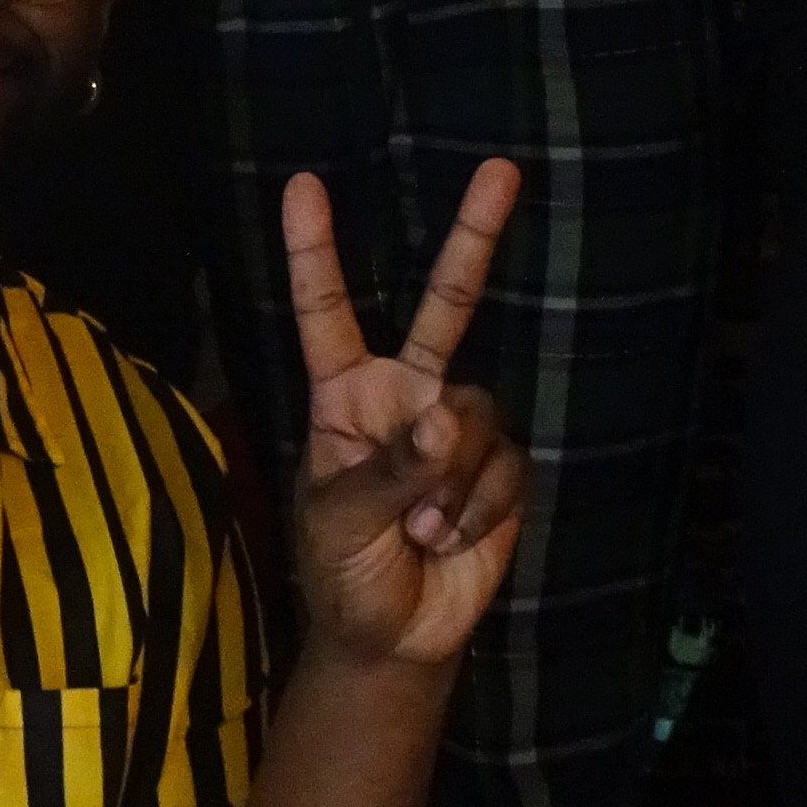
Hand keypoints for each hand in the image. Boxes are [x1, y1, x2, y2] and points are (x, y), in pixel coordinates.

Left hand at [282, 161, 528, 670]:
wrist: (393, 637)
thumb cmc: (342, 570)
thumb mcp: (340, 519)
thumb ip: (389, 468)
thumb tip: (445, 421)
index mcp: (344, 395)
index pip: (328, 311)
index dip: (317, 252)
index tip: (303, 186)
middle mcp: (405, 394)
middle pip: (445, 305)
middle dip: (475, 237)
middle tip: (504, 169)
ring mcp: (456, 429)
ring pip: (475, 415)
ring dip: (449, 483)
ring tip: (419, 532)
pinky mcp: (500, 470)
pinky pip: (502, 468)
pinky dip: (475, 512)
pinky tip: (448, 541)